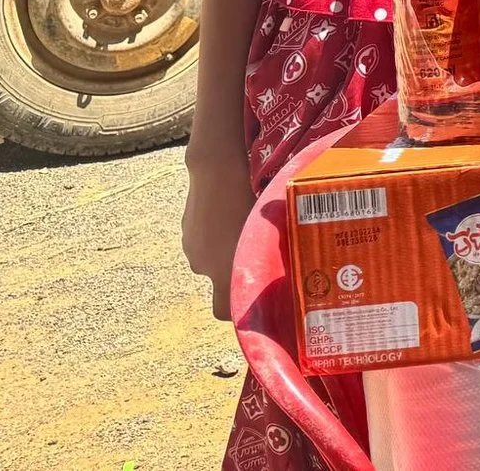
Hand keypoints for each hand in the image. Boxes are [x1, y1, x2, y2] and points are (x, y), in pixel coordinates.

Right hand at [182, 141, 254, 321]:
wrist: (217, 167)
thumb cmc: (250, 198)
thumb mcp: (267, 229)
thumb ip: (270, 252)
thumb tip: (293, 265)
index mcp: (222, 272)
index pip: (223, 312)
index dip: (238, 308)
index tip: (257, 294)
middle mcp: (202, 265)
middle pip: (219, 281)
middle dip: (235, 272)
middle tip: (259, 251)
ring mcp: (191, 246)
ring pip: (211, 258)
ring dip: (225, 250)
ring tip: (245, 225)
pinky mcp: (185, 228)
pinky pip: (204, 239)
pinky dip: (215, 233)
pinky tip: (231, 211)